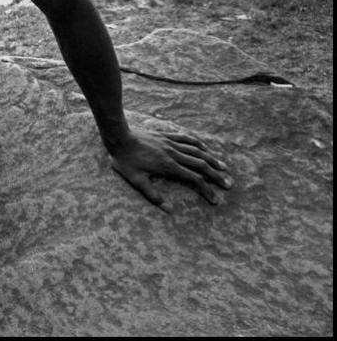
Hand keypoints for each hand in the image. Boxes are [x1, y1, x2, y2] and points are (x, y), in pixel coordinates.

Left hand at [109, 120, 232, 212]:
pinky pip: (186, 138)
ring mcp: (170, 143)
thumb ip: (153, 195)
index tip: (216, 200)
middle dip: (216, 175)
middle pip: (200, 165)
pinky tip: (205, 148)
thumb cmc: (125, 161)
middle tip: (229, 184)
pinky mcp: (166, 136)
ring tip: (224, 167)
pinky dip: (198, 143)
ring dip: (212, 159)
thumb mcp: (136, 181)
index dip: (207, 190)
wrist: (118, 137)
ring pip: (197, 150)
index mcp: (168, 166)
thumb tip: (169, 210)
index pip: (194, 180)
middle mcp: (173, 154)